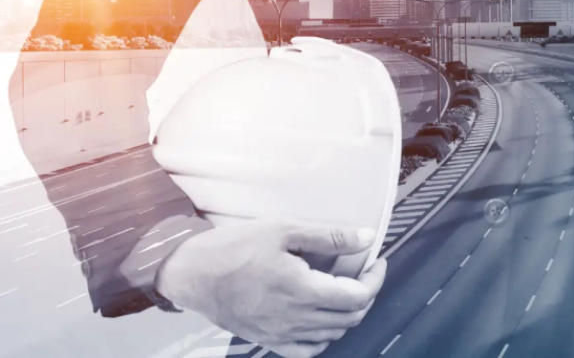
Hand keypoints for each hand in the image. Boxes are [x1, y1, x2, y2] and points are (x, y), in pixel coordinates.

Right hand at [155, 220, 386, 357]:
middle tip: (364, 271)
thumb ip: (328, 237)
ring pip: (332, 335)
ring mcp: (281, 335)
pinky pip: (307, 351)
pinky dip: (323, 337)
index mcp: (303, 291)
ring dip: (348, 314)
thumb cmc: (236, 246)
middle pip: (349, 318)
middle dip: (365, 294)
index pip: (357, 297)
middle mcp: (296, 319)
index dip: (375, 280)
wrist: (193, 273)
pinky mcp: (268, 341)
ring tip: (346, 289)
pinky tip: (321, 318)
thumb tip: (365, 238)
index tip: (377, 261)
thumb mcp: (284, 229)